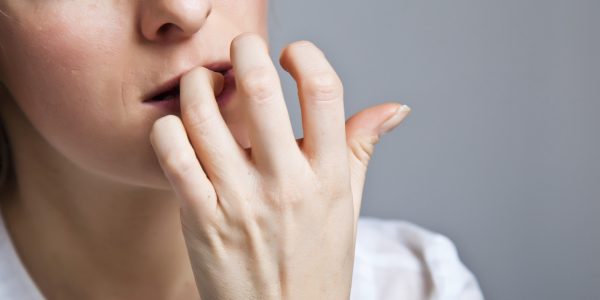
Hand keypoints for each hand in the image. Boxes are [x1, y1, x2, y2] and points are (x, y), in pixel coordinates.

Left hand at [149, 33, 410, 299]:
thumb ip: (362, 147)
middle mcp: (287, 184)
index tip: (291, 53)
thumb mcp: (348, 205)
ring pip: (204, 115)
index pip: (325, 92)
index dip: (306, 54)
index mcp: (328, 176)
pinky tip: (179, 127)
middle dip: (246, 50)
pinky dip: (168, 128)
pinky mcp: (201, 220)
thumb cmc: (318, 262)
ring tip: (204, 83)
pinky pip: (173, 156)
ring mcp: (241, 202)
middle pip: (261, 89)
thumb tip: (396, 107)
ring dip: (198, 83)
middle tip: (242, 49)